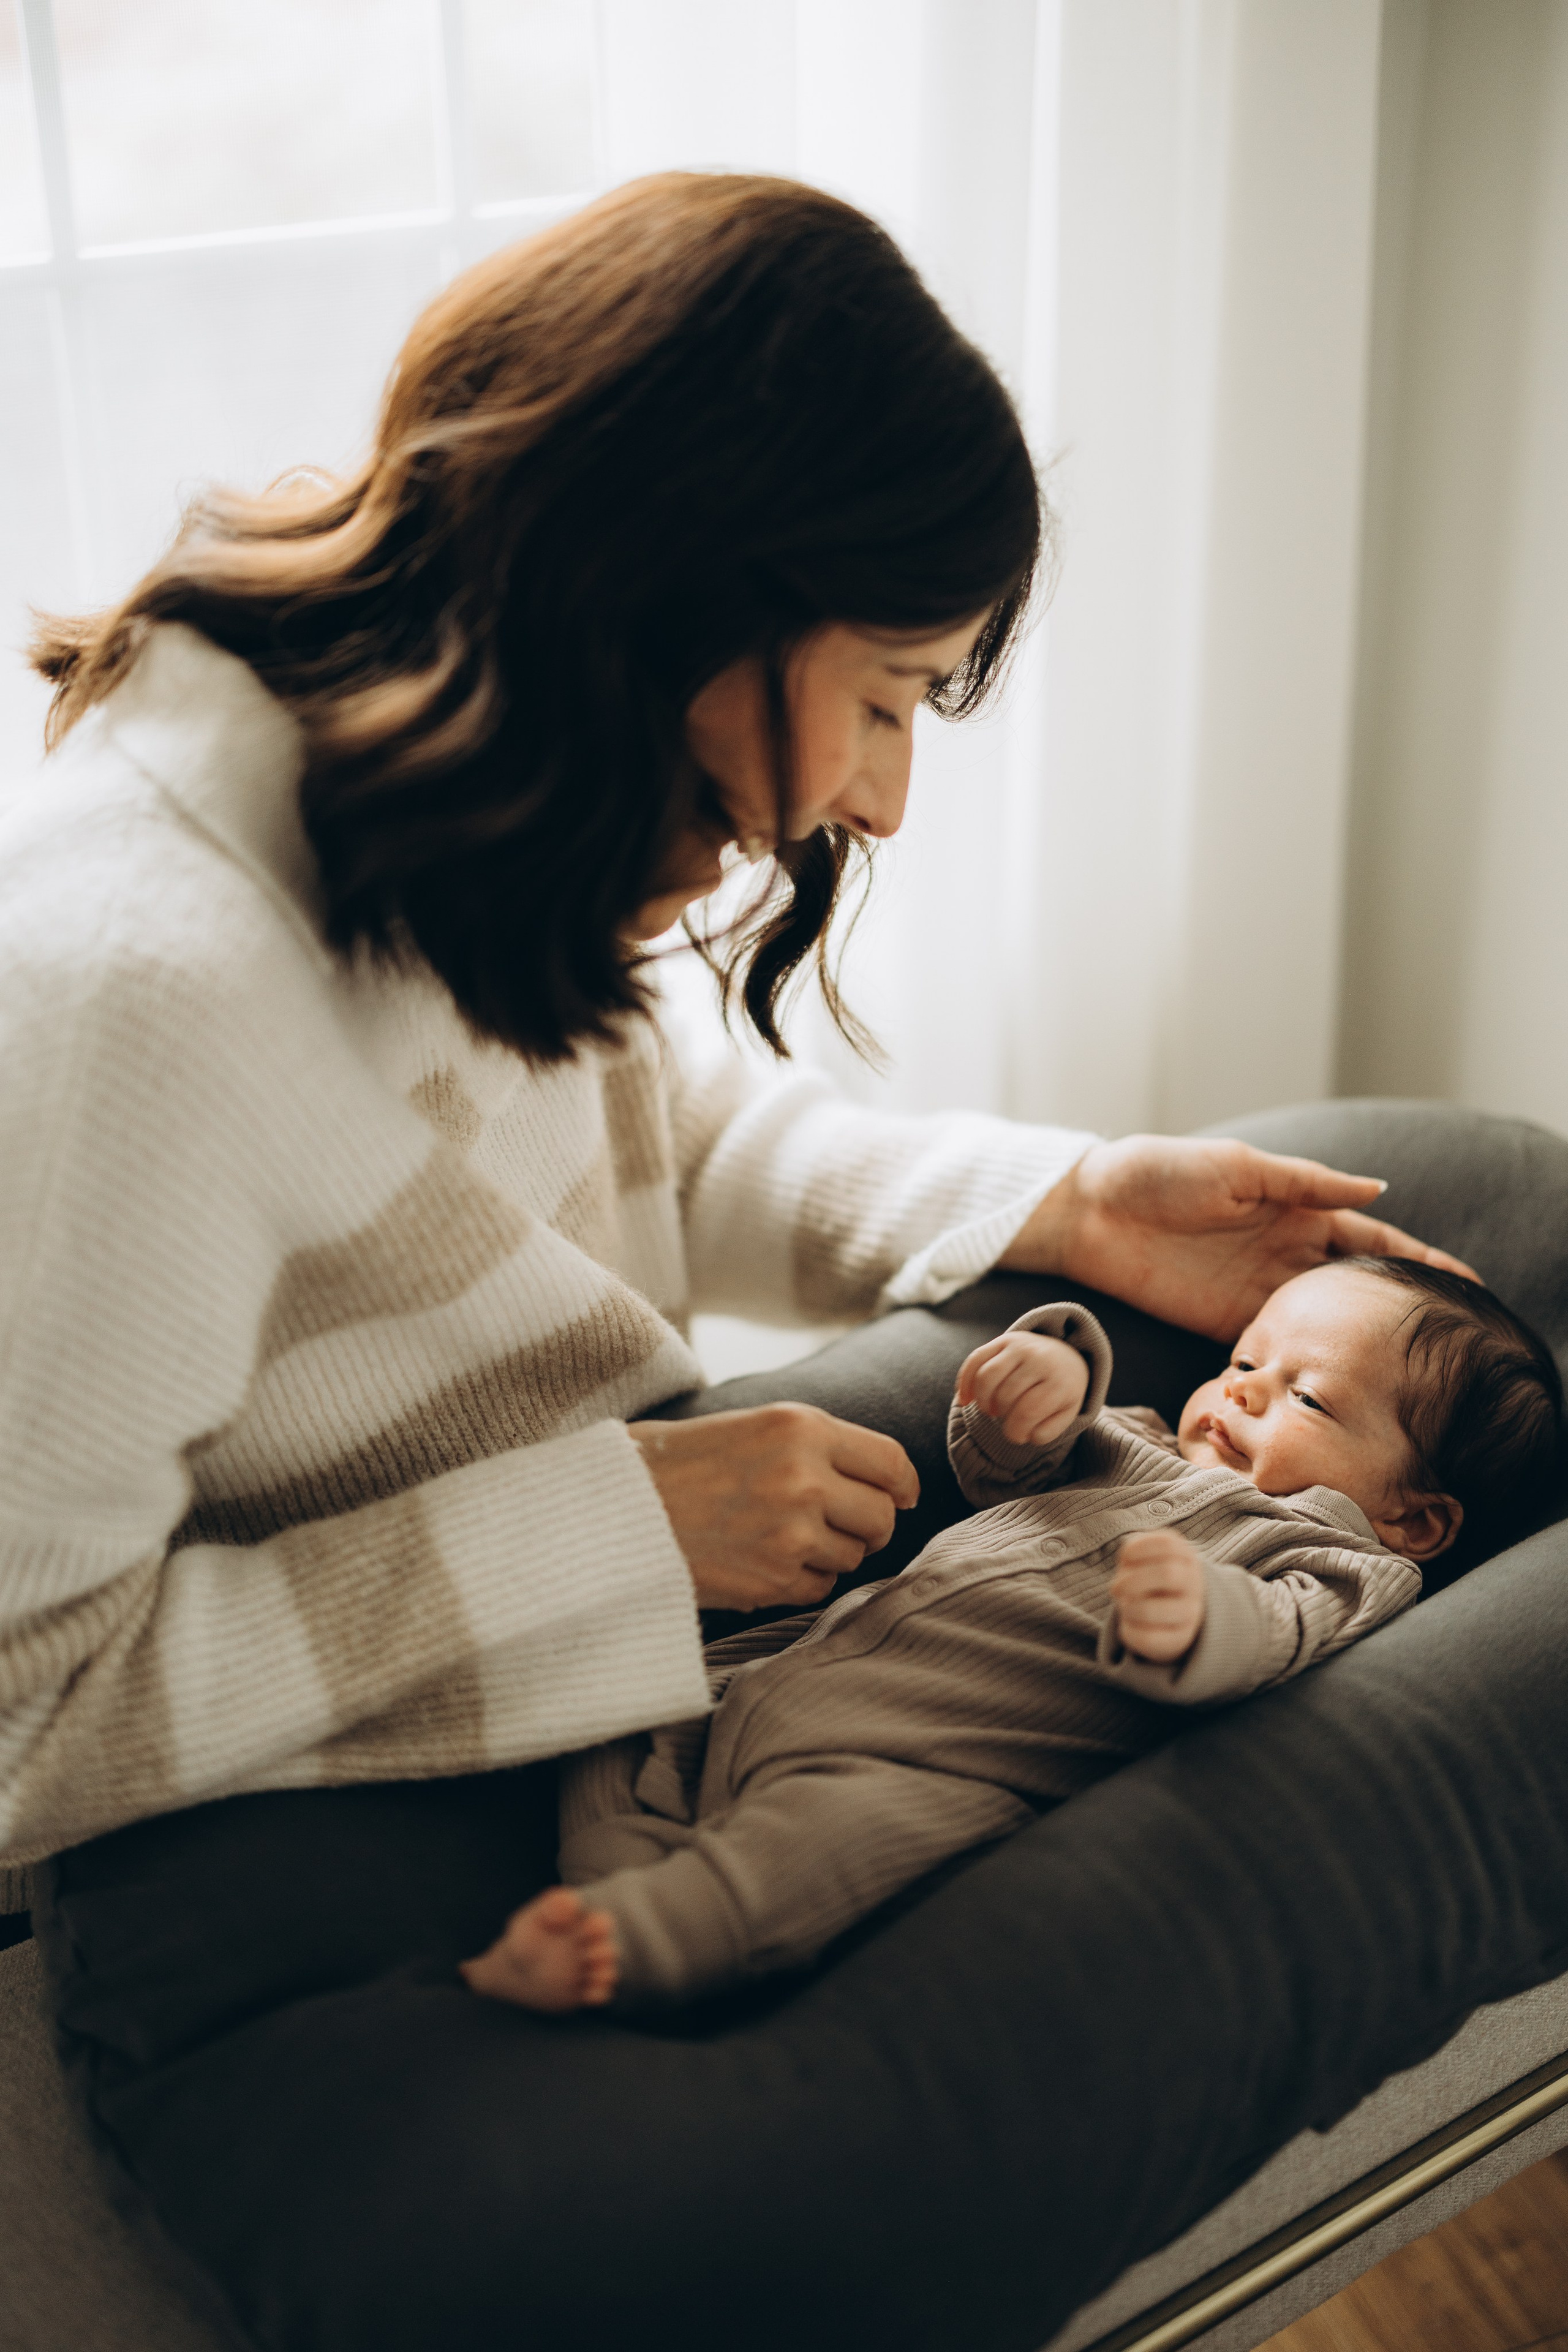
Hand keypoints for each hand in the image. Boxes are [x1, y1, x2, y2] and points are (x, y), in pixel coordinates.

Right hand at [627, 1405, 918, 1612]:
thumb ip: (814, 1445)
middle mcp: (804, 1477)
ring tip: (783, 1538)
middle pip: (882, 1516)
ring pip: (852, 1555)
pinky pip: (819, 1587)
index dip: (902, 1485)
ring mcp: (790, 1533)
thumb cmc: (676, 1462)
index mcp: (800, 1428)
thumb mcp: (750, 1425)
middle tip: (840, 1525)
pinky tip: (765, 1561)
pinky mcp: (771, 1579)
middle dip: (868, 1524)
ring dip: (830, 1552)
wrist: (611, 1506)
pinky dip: (802, 1580)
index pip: (891, 1462)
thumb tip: (882, 1479)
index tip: (899, 1496)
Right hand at [955, 1331, 1089, 1446]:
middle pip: (1004, 1395)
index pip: (1027, 1412)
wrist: (1065, 1357)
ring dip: (982, 1401)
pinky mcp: (1005, 1339)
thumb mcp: (1065, 1414)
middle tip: (1005, 1417)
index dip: (1014, 1431)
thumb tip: (1024, 1435)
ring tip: (989, 1409)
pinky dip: (965, 1381)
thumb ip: (1047, 1432)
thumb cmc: (1060, 1392)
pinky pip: (976, 1359)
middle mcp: (1040, 1359)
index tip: (1016, 1437)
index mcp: (1059, 1382)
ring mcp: (1021, 1346)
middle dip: (1000, 1414)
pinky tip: (965, 1399)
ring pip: (986, 1377)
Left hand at [999, 1135, 1478, 1342]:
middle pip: (1357, 1287)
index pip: (1372, 1237)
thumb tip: (1376, 1188)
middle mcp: (1284, 1255)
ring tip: (1412, 1372)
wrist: (1089, 1209)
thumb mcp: (1238, 1167)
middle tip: (1454, 1341)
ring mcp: (1257, 1294)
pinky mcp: (1224, 1326)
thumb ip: (1306, 1183)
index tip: (1466, 1283)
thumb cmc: (1158, 1172)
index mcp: (1296, 1210)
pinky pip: (1276, 1349)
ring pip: (1324, 1324)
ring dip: (1362, 1345)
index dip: (1418, 1260)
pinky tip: (1337, 1388)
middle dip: (1402, 1311)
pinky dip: (1305, 1367)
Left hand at [1111, 1530, 1206, 1662]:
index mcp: (1186, 1558)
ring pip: (1154, 1609)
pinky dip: (1128, 1630)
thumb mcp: (1144, 1560)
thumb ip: (1132, 1558)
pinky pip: (1148, 1638)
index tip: (1124, 1558)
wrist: (1171, 1615)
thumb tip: (1121, 1585)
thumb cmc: (1150, 1579)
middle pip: (1167, 1574)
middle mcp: (1194, 1584)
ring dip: (1129, 1607)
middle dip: (1132, 1581)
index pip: (1167, 1544)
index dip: (1138, 1548)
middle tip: (1115, 1588)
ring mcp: (1191, 1613)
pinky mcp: (1180, 1639)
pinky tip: (1129, 1624)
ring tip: (1126, 1607)